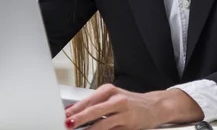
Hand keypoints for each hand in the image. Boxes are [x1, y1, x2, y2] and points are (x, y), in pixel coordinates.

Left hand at [64, 84, 204, 129]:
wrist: (155, 106)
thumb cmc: (131, 103)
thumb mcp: (112, 99)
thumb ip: (94, 105)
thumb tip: (73, 113)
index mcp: (108, 90)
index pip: (87, 100)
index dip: (73, 110)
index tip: (62, 116)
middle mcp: (115, 99)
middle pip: (92, 110)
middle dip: (78, 118)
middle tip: (67, 124)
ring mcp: (123, 111)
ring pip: (102, 122)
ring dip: (88, 128)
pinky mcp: (129, 123)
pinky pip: (111, 129)